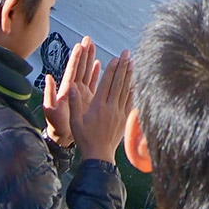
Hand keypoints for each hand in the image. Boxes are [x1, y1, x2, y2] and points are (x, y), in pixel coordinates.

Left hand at [42, 38, 95, 146]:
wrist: (63, 136)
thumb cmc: (56, 124)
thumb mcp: (51, 110)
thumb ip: (50, 94)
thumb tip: (48, 77)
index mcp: (67, 89)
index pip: (73, 70)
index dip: (77, 58)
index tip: (80, 45)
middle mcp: (74, 88)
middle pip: (81, 67)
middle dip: (84, 53)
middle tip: (88, 39)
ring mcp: (81, 92)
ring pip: (87, 72)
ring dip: (90, 59)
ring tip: (93, 46)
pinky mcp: (88, 98)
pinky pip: (93, 82)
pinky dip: (95, 73)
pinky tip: (99, 64)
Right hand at [68, 49, 131, 163]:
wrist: (100, 155)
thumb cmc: (85, 139)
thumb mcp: (74, 122)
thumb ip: (74, 104)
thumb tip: (72, 87)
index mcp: (98, 106)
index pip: (106, 83)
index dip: (112, 69)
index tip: (116, 58)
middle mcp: (111, 107)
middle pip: (118, 83)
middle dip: (123, 66)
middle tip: (127, 53)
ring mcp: (120, 113)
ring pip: (126, 90)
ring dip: (130, 75)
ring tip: (133, 62)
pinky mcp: (125, 119)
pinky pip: (131, 101)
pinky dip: (133, 90)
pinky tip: (136, 82)